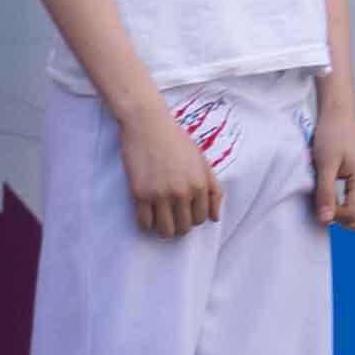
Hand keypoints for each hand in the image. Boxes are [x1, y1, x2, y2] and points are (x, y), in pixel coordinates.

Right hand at [126, 93, 227, 238]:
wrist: (147, 123)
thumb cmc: (176, 139)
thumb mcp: (201, 161)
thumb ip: (213, 189)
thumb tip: (215, 218)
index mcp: (199, 184)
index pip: (201, 219)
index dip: (193, 218)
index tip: (185, 211)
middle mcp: (182, 192)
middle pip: (183, 228)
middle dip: (179, 225)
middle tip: (172, 214)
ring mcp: (160, 194)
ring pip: (165, 231)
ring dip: (164, 229)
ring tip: (160, 218)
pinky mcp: (139, 194)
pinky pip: (144, 224)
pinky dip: (146, 224)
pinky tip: (147, 214)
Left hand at [309, 104, 354, 228]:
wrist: (338, 116)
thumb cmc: (332, 134)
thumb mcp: (325, 165)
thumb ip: (326, 193)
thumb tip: (325, 220)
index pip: (352, 215)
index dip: (333, 216)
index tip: (318, 205)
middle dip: (339, 218)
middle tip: (321, 202)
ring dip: (340, 212)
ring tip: (324, 195)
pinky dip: (342, 205)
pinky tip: (329, 193)